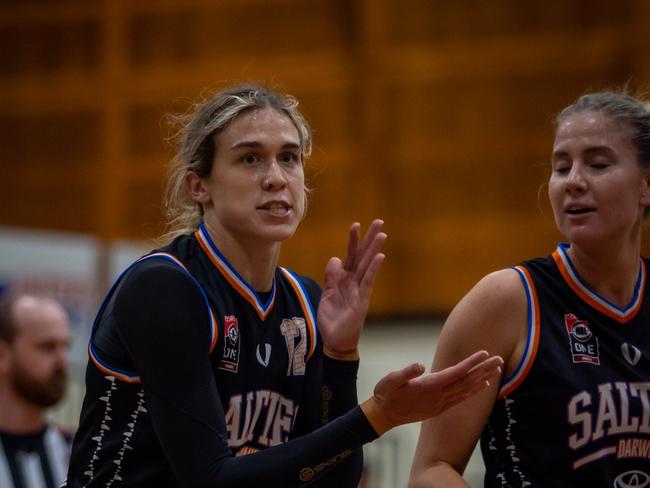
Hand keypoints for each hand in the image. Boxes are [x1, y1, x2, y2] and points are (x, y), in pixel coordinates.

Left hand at [317, 219, 386, 354]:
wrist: (335, 341)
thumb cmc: (332, 319)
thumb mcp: (327, 295)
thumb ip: (331, 277)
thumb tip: (335, 259)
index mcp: (344, 279)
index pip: (350, 256)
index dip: (353, 241)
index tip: (356, 224)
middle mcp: (354, 281)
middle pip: (362, 256)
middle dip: (369, 239)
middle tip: (379, 221)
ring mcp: (360, 289)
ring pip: (367, 265)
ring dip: (374, 249)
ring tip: (382, 234)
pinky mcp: (362, 300)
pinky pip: (368, 281)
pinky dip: (373, 268)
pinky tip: (379, 256)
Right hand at [361, 351, 503, 433]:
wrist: (384, 415)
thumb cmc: (386, 393)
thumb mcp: (391, 380)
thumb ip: (406, 372)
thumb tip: (420, 365)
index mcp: (430, 386)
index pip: (456, 372)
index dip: (472, 363)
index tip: (485, 353)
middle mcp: (439, 396)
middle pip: (467, 381)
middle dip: (484, 370)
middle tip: (499, 360)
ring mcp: (440, 404)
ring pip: (467, 390)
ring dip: (482, 379)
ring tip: (496, 370)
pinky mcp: (439, 409)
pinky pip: (461, 398)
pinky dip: (473, 391)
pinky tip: (481, 386)